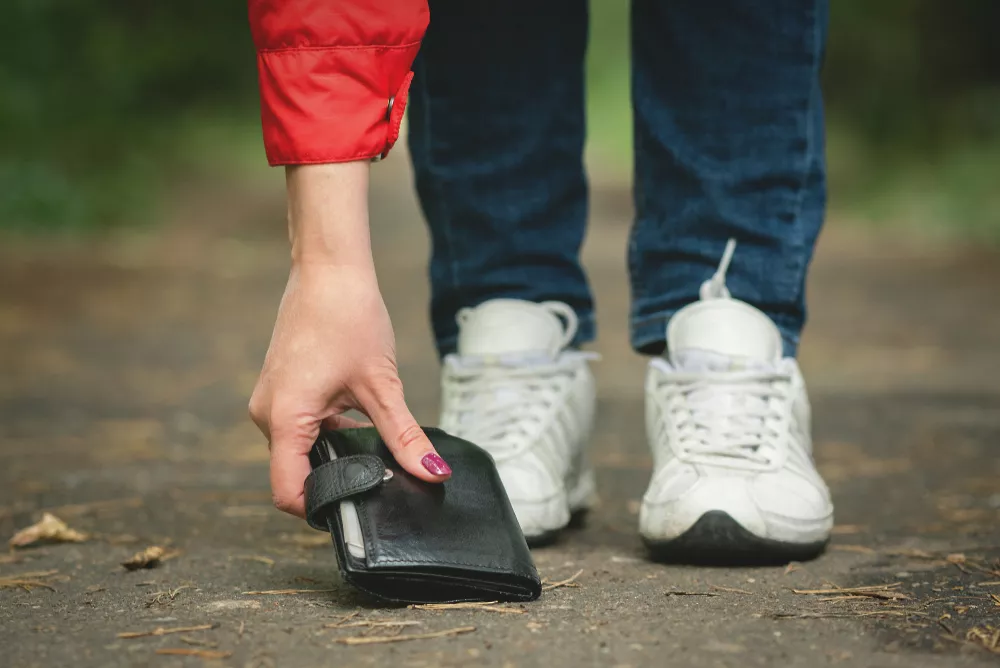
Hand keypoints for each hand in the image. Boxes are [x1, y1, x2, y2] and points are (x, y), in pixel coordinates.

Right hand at [249, 163, 450, 517]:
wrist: (329, 269)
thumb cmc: (349, 318)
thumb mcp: (382, 384)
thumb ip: (404, 436)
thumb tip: (432, 473)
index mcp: (284, 418)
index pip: (289, 492)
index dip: (321, 508)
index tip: (359, 507)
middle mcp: (268, 415)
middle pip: (296, 474)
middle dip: (335, 479)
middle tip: (379, 476)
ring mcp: (271, 401)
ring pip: (300, 450)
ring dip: (334, 453)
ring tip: (374, 443)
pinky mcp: (281, 389)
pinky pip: (300, 428)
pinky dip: (328, 432)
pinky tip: (360, 418)